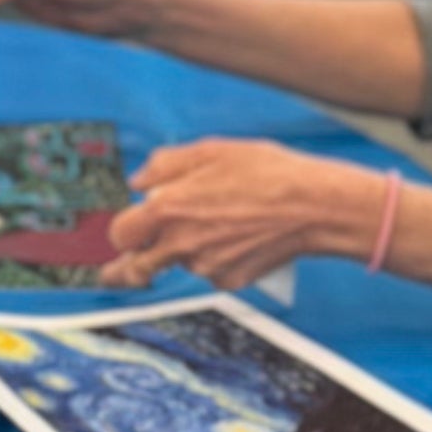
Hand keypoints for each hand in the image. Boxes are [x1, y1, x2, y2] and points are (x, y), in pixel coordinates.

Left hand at [103, 137, 384, 287]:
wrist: (314, 206)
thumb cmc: (266, 173)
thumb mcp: (210, 150)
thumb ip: (164, 164)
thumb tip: (138, 181)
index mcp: (168, 209)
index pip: (120, 234)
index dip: (122, 231)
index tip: (126, 231)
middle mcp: (180, 244)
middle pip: (136, 270)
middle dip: (126, 270)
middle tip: (118, 272)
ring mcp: (205, 267)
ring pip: (182, 263)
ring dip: (188, 250)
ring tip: (222, 221)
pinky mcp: (229, 281)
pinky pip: (211, 271)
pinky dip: (218, 258)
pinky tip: (240, 236)